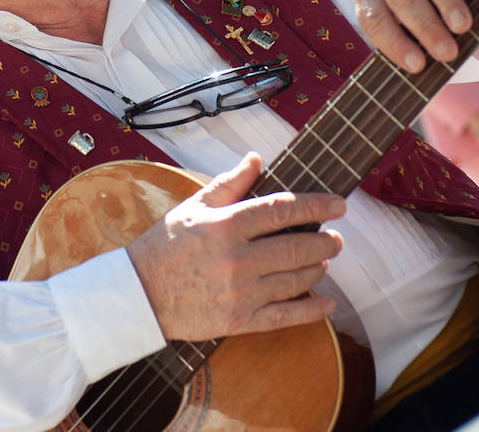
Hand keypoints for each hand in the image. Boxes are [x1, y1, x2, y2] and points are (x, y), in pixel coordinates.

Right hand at [126, 153, 345, 341]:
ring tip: (323, 260)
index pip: (282, 209)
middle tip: (337, 238)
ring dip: (317, 268)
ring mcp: (241, 292)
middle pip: (296, 247)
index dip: (316, 205)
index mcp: (226, 225)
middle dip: (325, 241)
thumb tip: (257, 158)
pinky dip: (311, 310)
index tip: (339, 204)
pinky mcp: (239, 320)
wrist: (139, 295)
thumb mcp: (194, 206)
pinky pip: (284, 316)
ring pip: (295, 280)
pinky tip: (327, 303)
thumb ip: (229, 183)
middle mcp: (237, 258)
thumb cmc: (166, 246)